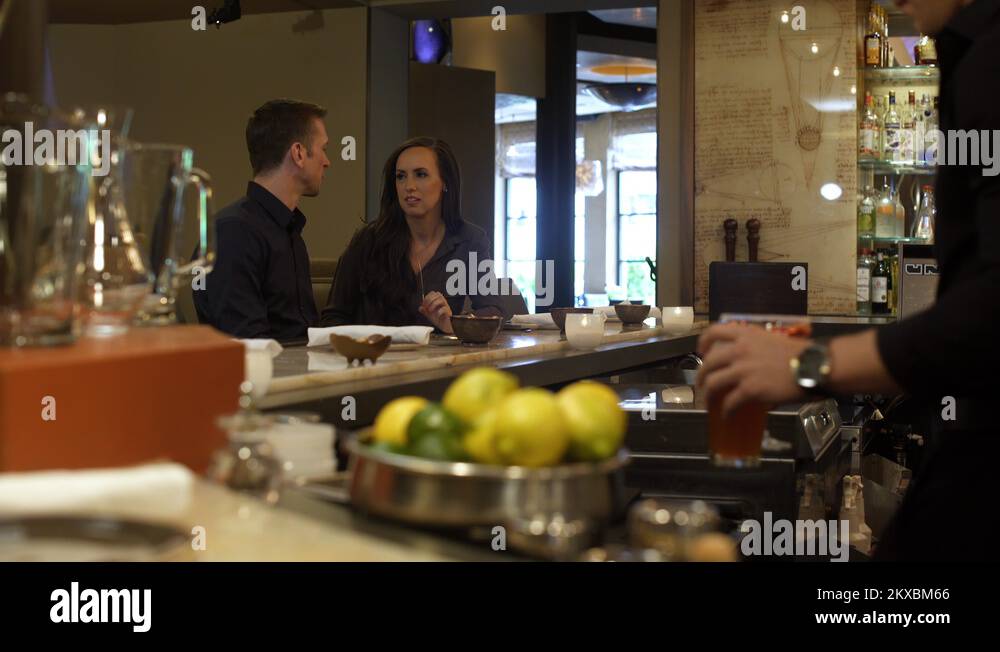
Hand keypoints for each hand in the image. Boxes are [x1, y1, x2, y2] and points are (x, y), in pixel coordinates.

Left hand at [419, 291, 453, 332]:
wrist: (443, 327)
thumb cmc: (437, 319)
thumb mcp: (428, 315)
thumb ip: (424, 311)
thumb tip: (420, 308)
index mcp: (438, 300)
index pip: (433, 293)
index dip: (427, 297)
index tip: (423, 304)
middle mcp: (443, 302)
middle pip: (438, 294)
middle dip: (430, 299)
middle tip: (426, 307)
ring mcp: (446, 306)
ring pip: (441, 299)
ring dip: (433, 304)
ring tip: (430, 311)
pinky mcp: (448, 312)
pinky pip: (444, 308)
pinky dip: (439, 311)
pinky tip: (436, 315)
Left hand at [695, 323, 811, 417]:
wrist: (813, 366)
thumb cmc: (799, 354)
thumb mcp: (772, 341)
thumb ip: (754, 349)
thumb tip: (747, 366)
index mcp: (746, 335)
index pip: (714, 332)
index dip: (703, 342)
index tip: (701, 352)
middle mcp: (739, 350)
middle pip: (708, 363)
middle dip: (700, 376)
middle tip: (701, 385)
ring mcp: (743, 370)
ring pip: (713, 383)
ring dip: (707, 395)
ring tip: (708, 403)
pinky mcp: (749, 389)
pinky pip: (729, 402)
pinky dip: (725, 411)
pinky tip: (726, 416)